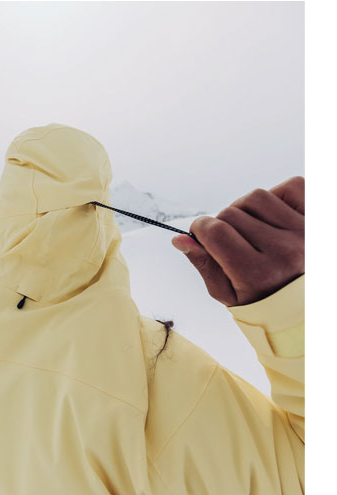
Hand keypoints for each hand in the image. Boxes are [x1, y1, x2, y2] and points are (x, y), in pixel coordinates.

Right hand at [171, 176, 304, 305]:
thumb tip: (179, 239)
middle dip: (222, 223)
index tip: (200, 233)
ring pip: (256, 197)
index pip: (215, 232)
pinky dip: (277, 195)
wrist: (306, 304)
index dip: (200, 228)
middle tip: (230, 240)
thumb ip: (203, 264)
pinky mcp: (318, 217)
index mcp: (258, 274)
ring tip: (252, 229)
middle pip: (231, 213)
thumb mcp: (229, 293)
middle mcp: (284, 251)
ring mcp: (305, 232)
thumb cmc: (264, 299)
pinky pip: (291, 187)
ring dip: (246, 209)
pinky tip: (273, 216)